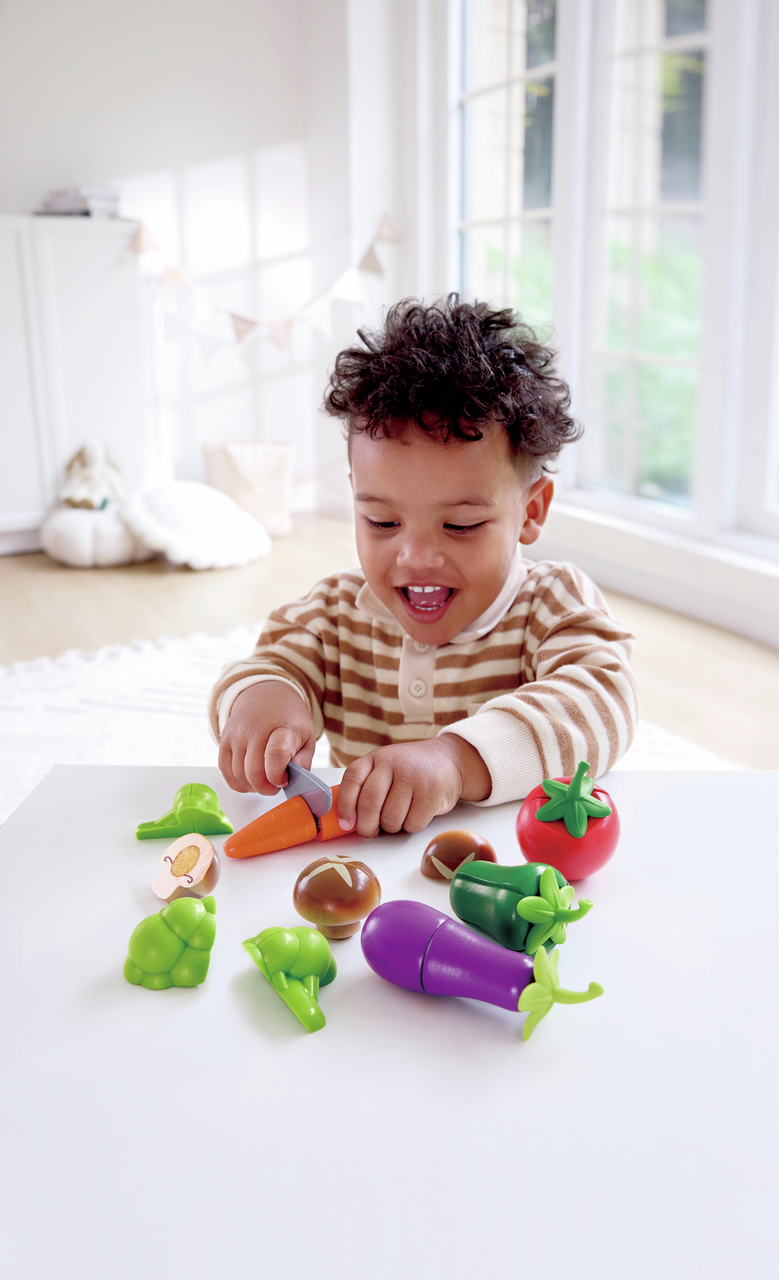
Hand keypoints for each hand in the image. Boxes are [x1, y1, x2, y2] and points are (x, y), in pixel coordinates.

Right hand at [218, 682, 315, 794]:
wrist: (267, 696)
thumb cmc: (289, 721)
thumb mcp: (307, 738)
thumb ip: (302, 763)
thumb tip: (292, 783)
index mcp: (283, 727)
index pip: (276, 754)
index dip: (278, 775)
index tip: (283, 780)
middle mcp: (256, 728)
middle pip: (254, 772)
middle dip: (265, 788)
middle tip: (274, 786)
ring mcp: (237, 733)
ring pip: (239, 775)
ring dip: (252, 787)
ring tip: (263, 781)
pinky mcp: (224, 739)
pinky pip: (225, 771)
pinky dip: (237, 783)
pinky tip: (249, 780)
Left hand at [336, 735, 491, 837]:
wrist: (449, 760)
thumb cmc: (411, 771)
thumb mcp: (385, 768)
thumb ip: (366, 787)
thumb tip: (348, 821)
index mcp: (376, 758)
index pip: (352, 780)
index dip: (345, 806)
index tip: (347, 823)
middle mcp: (393, 763)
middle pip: (369, 803)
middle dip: (367, 826)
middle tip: (371, 831)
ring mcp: (413, 777)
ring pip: (390, 818)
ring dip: (392, 827)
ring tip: (399, 816)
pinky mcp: (432, 792)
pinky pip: (412, 824)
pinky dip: (411, 826)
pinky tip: (416, 814)